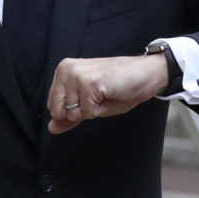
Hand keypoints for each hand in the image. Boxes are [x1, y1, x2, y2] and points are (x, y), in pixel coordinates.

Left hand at [46, 54, 167, 133]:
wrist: (147, 73)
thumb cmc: (121, 86)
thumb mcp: (91, 103)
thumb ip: (70, 115)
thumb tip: (52, 128)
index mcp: (64, 70)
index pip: (53, 106)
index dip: (75, 110)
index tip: (92, 97)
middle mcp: (67, 69)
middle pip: (60, 112)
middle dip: (81, 112)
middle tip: (100, 97)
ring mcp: (77, 75)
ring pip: (73, 113)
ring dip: (93, 110)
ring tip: (107, 94)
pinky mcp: (89, 83)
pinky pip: (87, 113)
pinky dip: (101, 110)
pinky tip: (111, 94)